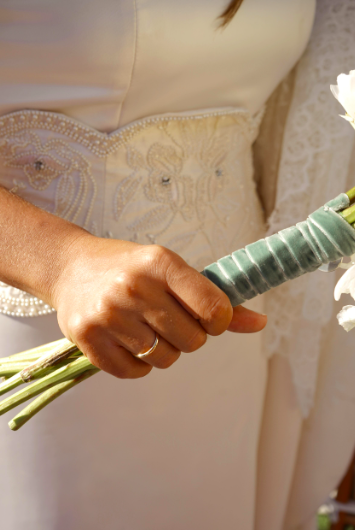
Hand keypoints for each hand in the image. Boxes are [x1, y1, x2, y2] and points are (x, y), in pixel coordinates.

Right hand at [50, 234, 265, 378]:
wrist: (70, 266)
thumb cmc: (130, 267)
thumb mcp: (171, 270)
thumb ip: (214, 297)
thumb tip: (260, 322)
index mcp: (161, 263)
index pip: (214, 309)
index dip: (220, 322)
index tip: (210, 318)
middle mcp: (135, 287)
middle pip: (193, 341)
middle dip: (190, 336)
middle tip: (171, 319)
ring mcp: (109, 314)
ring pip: (165, 359)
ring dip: (164, 350)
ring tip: (147, 328)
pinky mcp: (89, 338)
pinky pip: (135, 372)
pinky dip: (139, 364)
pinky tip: (129, 340)